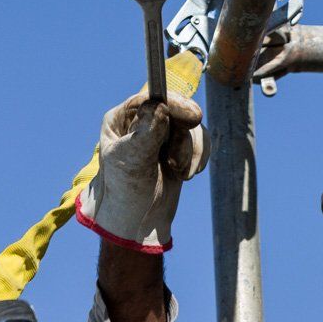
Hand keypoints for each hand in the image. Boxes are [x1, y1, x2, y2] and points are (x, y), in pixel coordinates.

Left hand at [76, 90, 206, 252]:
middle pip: (176, 109)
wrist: (138, 223)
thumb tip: (161, 105)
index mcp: (121, 118)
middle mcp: (142, 122)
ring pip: (191, 126)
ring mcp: (163, 135)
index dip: (174, 102)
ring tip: (177, 172)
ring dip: (190, 151)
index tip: (192, 117)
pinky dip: (200, 156)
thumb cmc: (125, 192)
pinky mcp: (180, 148)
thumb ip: (147, 132)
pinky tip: (187, 174)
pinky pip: (201, 139)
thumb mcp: (132, 160)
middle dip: (183, 135)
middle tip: (180, 159)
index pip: (151, 98)